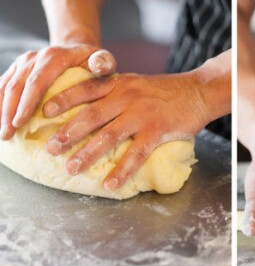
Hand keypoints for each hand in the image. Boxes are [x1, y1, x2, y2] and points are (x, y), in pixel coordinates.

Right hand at [0, 44, 115, 138]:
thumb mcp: (102, 61)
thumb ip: (103, 62)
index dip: (26, 103)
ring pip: (4, 87)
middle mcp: (33, 58)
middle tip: (6, 135)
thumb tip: (100, 65)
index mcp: (53, 57)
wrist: (76, 51)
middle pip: (15, 86)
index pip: (36, 81)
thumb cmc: (92, 63)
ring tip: (1, 134)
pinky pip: (1, 88)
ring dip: (0, 111)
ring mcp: (21, 63)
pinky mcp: (14, 70)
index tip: (19, 123)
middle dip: (9, 112)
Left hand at [41, 72, 214, 189]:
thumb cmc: (166, 91)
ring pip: (109, 136)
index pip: (85, 89)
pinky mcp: (158, 130)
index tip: (44, 112)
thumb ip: (115, 93)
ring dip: (87, 153)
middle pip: (91, 116)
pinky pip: (136, 153)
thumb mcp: (136, 83)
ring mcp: (142, 114)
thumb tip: (87, 114)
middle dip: (68, 133)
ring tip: (71, 168)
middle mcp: (127, 97)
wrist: (199, 91)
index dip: (63, 100)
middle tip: (50, 149)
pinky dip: (122, 170)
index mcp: (119, 84)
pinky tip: (111, 183)